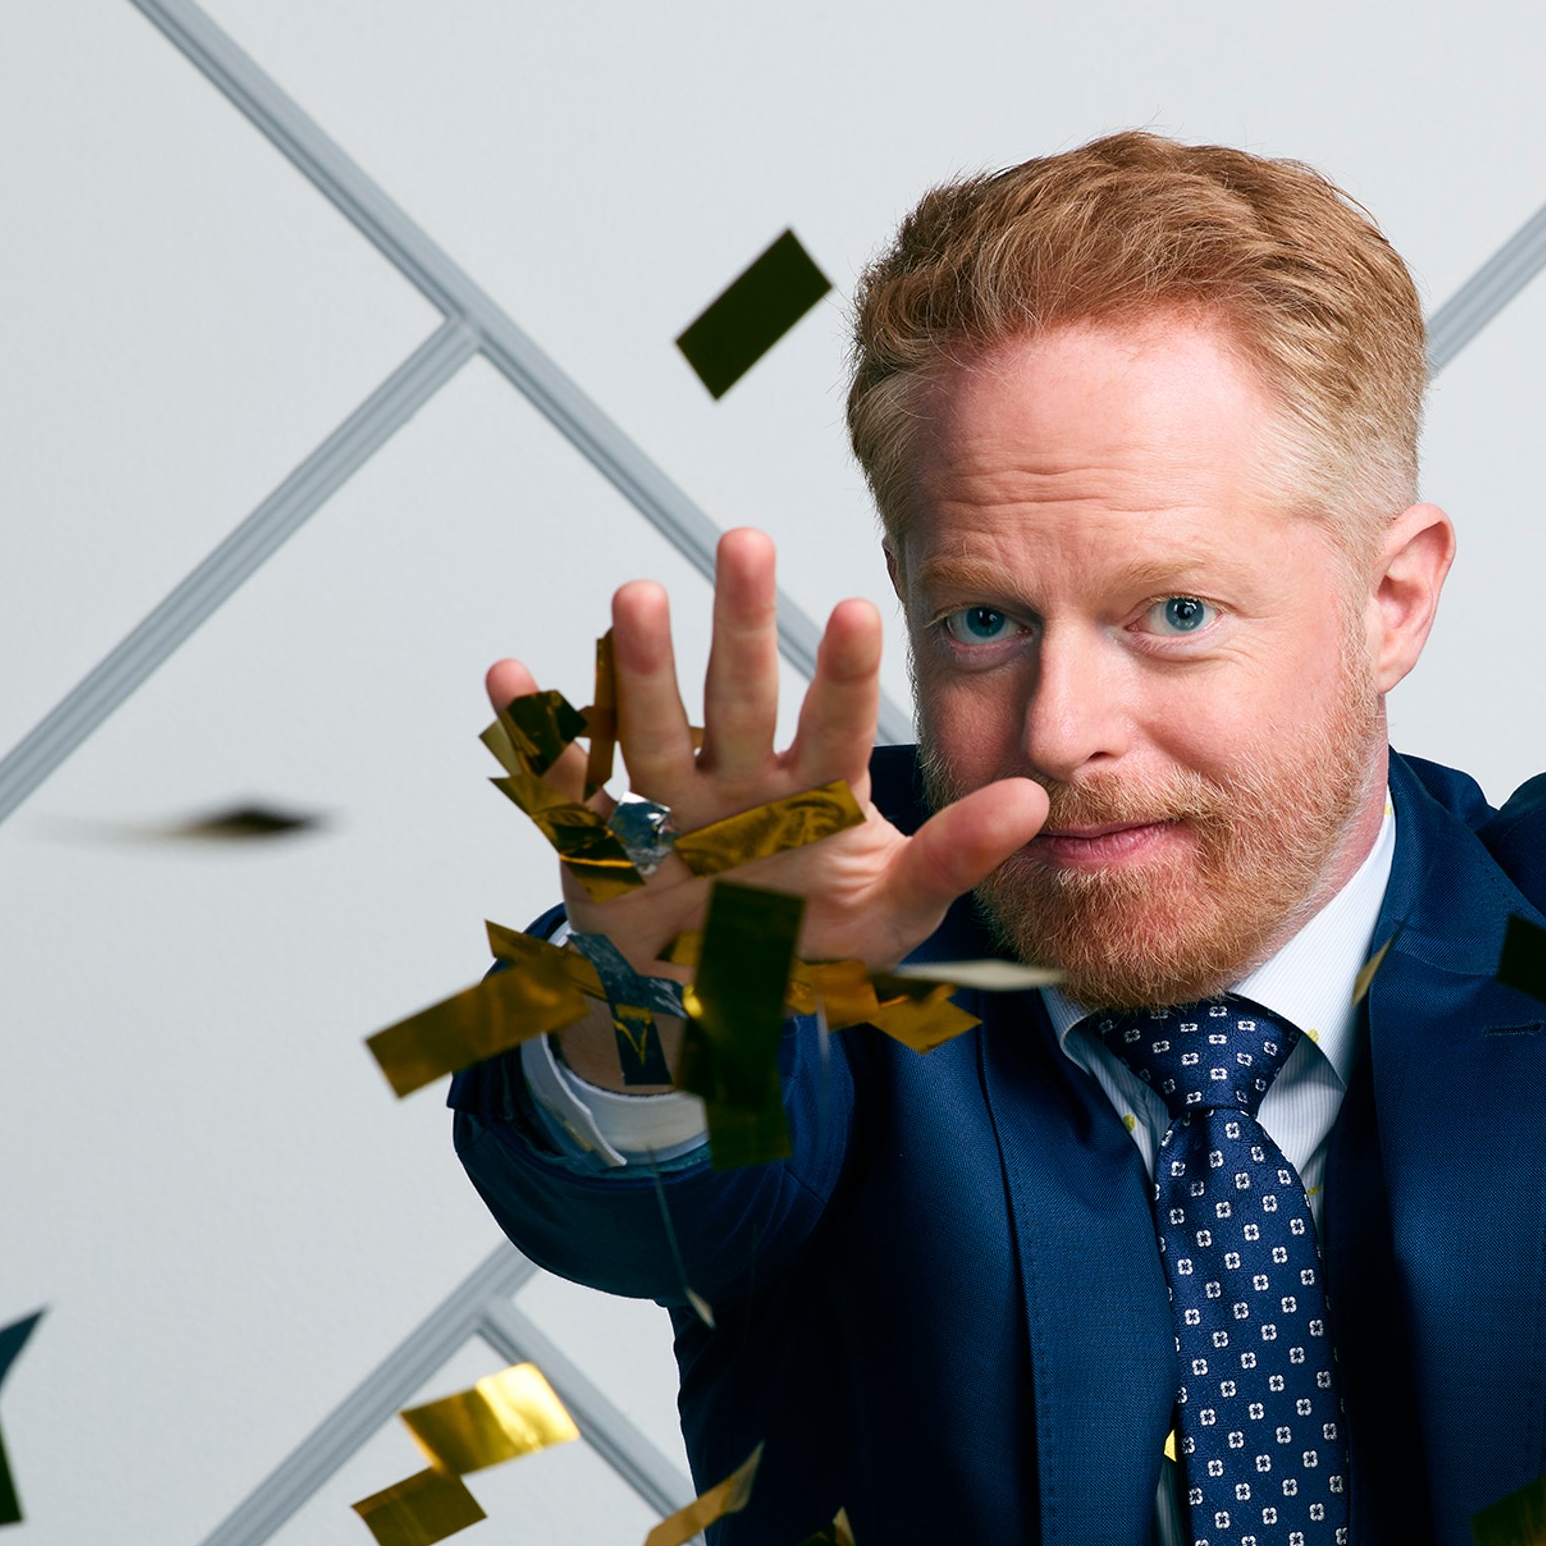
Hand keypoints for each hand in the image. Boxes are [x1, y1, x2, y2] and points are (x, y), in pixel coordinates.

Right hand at [488, 532, 1047, 1087]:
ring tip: (637, 595)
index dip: (847, 677)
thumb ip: (955, 857)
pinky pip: (562, 783)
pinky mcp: (598, 838)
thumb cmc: (808, 941)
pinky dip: (532, 734)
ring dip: (642, 666)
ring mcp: (665, 805)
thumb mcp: (893, 911)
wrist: (712, 1003)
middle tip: (749, 543)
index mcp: (811, 793)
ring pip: (653, 727)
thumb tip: (1033, 803)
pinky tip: (512, 678)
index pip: (837, 726)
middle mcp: (737, 781)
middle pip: (741, 698)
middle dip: (742, 627)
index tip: (862, 612)